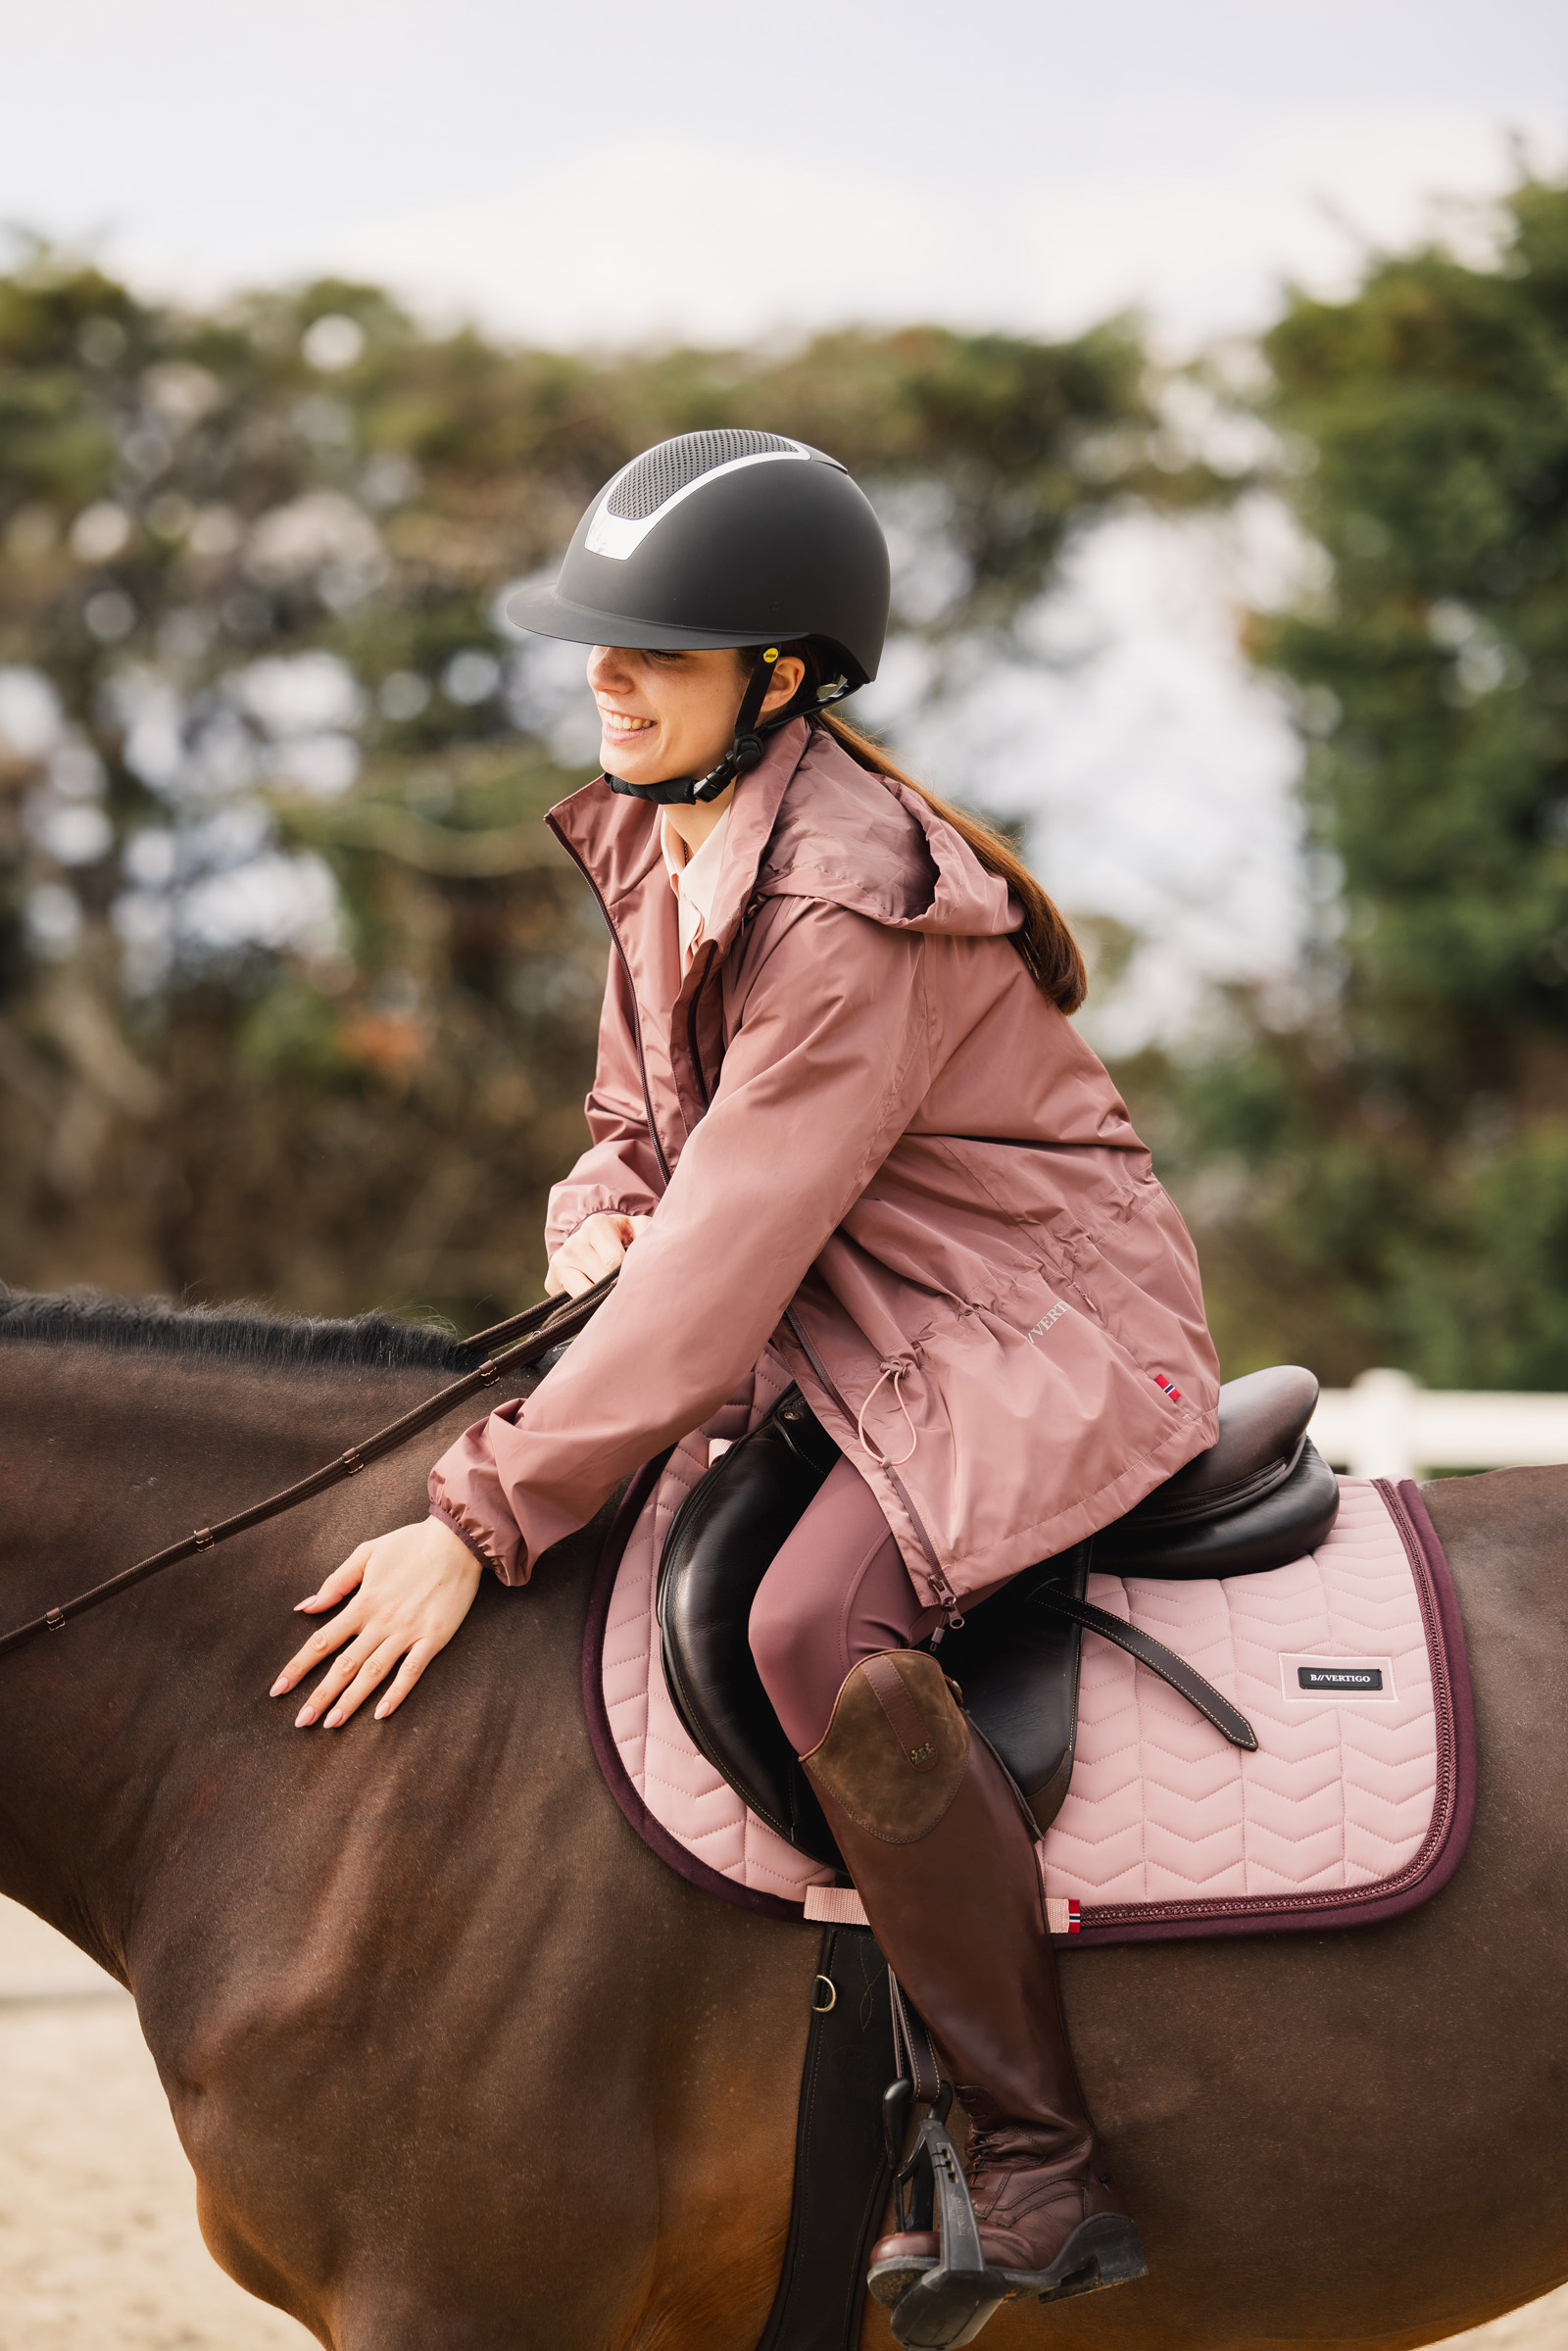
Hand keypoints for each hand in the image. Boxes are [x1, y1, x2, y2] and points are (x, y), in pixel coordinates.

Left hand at [270, 1516, 481, 1728]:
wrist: (457, 1541)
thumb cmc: (411, 1544)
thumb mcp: (367, 1553)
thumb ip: (336, 1582)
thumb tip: (306, 1607)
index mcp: (363, 1603)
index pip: (322, 1641)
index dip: (298, 1666)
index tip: (279, 1689)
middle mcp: (381, 1622)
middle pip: (344, 1665)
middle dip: (320, 1695)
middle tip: (301, 1722)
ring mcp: (408, 1632)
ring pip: (373, 1673)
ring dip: (351, 1700)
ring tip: (332, 1723)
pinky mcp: (434, 1638)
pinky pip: (412, 1671)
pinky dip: (396, 1693)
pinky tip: (381, 1713)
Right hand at [545, 1210, 651, 1298]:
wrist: (594, 1238)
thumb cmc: (623, 1236)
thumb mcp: (639, 1228)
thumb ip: (650, 1234)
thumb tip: (653, 1256)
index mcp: (596, 1226)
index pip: (613, 1262)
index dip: (628, 1274)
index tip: (639, 1278)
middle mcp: (573, 1244)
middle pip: (600, 1281)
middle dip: (617, 1288)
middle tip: (631, 1290)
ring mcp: (559, 1263)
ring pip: (585, 1297)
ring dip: (602, 1301)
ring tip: (615, 1295)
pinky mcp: (551, 1282)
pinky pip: (573, 1305)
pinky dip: (588, 1307)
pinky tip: (597, 1298)